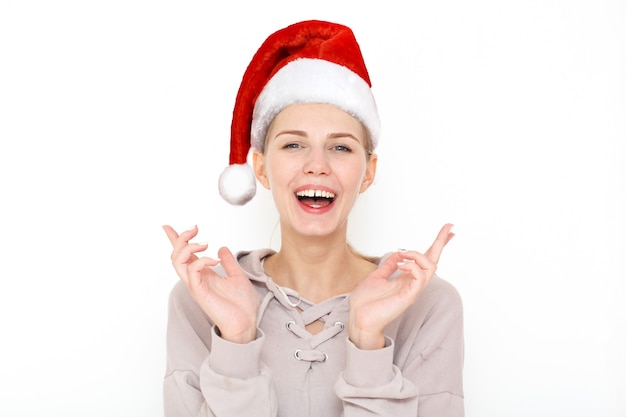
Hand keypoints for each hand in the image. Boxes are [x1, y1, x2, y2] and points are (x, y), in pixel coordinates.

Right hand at [163, 225, 259, 343]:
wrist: (247, 322)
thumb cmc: (242, 304)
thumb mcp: (237, 275)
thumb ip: (228, 262)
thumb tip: (222, 248)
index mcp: (204, 274)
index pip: (185, 255)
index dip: (175, 240)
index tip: (167, 227)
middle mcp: (197, 279)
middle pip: (176, 256)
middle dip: (181, 238)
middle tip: (194, 228)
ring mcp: (196, 286)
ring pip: (178, 262)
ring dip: (188, 247)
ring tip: (204, 242)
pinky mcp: (200, 293)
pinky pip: (192, 273)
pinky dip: (201, 261)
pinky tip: (214, 259)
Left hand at [348, 223, 454, 349]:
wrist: (358, 318)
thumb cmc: (365, 302)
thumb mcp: (376, 276)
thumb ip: (388, 266)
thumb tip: (397, 253)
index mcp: (406, 279)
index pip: (425, 260)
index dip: (436, 245)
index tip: (447, 231)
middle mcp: (412, 283)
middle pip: (433, 261)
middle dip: (441, 243)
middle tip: (449, 227)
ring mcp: (412, 290)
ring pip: (430, 267)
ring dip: (417, 255)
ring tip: (403, 254)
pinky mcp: (409, 297)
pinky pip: (420, 278)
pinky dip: (412, 266)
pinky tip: (401, 265)